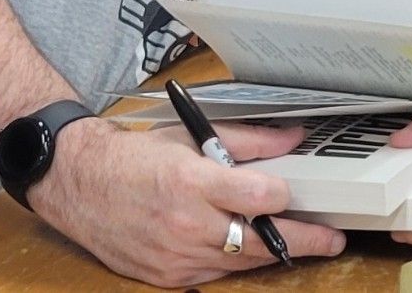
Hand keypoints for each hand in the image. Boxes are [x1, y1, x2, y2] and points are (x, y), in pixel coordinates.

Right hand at [27, 115, 345, 286]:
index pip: (258, 197)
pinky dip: (236, 262)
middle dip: (302, 240)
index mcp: (192, 181)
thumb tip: (292, 140)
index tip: (301, 192)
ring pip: (241, 262)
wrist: (79, 184)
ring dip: (273, 253)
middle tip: (332, 239)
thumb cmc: (134, 156)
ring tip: (305, 245)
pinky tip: (253, 250)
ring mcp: (174, 255)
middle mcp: (185, 223)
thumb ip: (247, 140)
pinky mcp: (165, 276)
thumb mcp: (191, 134)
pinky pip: (214, 273)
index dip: (285, 196)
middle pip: (258, 239)